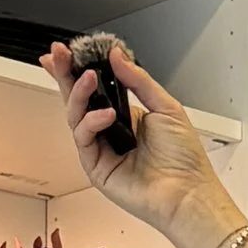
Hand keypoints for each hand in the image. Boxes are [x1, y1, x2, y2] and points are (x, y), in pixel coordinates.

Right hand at [40, 37, 247, 247]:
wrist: (188, 194)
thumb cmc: (185, 160)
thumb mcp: (166, 107)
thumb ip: (139, 80)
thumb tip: (117, 56)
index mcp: (127, 117)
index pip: (96, 90)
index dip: (77, 72)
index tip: (64, 52)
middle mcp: (111, 133)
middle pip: (78, 100)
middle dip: (66, 75)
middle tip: (59, 55)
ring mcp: (102, 150)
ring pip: (75, 116)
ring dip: (79, 93)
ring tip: (90, 78)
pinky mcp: (96, 167)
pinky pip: (84, 138)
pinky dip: (92, 122)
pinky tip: (106, 115)